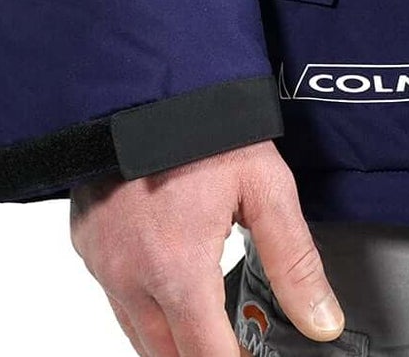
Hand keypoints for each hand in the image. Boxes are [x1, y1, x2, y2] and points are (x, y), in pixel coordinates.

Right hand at [69, 140, 343, 356]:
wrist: (139, 79)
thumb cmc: (199, 125)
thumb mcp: (265, 187)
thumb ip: (294, 262)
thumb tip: (322, 320)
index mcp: (176, 269)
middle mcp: (129, 275)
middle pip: (168, 355)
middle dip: (204, 354)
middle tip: (237, 340)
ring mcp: (101, 262)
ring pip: (136, 333)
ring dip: (172, 338)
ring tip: (210, 320)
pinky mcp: (86, 243)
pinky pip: (114, 295)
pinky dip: (143, 303)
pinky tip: (172, 281)